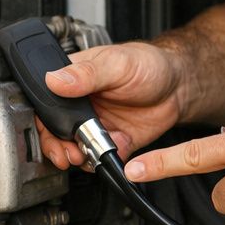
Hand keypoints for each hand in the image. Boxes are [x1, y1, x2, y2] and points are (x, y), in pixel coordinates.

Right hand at [37, 42, 187, 168]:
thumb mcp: (116, 63)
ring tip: (85, 156)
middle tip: (67, 153)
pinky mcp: (115, 141)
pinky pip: (101, 158)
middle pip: (55, 131)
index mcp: (75, 80)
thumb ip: (86, 73)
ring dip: (77, 156)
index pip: (47, 102)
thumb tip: (54, 79)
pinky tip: (112, 151)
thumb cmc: (148, 64)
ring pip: (75, 148)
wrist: (180, 84)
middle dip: (57, 146)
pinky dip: (103, 160)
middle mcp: (82, 104)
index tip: (51, 132)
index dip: (44, 121)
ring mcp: (97, 124)